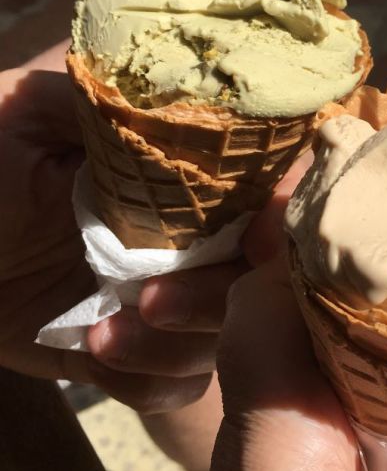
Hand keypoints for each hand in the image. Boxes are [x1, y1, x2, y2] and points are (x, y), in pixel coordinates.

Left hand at [0, 42, 307, 412]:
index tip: (253, 237)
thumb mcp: (25, 112)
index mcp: (180, 176)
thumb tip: (185, 84)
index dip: (276, 218)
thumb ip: (102, 101)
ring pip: (223, 339)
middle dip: (218, 298)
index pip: (266, 193)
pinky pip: (173, 386)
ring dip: (177, 345)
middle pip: (258, 280)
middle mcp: (187, 238)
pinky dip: (147, 380)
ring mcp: (161, 298)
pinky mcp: (128, 355)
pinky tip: (95, 351)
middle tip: (152, 299)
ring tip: (107, 332)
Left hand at [181, 260, 386, 470]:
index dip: (316, 241)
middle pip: (289, 328)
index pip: (270, 307)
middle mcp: (254, 459)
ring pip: (308, 375)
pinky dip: (375, 394)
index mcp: (274, 462)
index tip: (376, 186)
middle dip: (358, 276)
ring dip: (370, 332)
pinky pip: (324, 427)